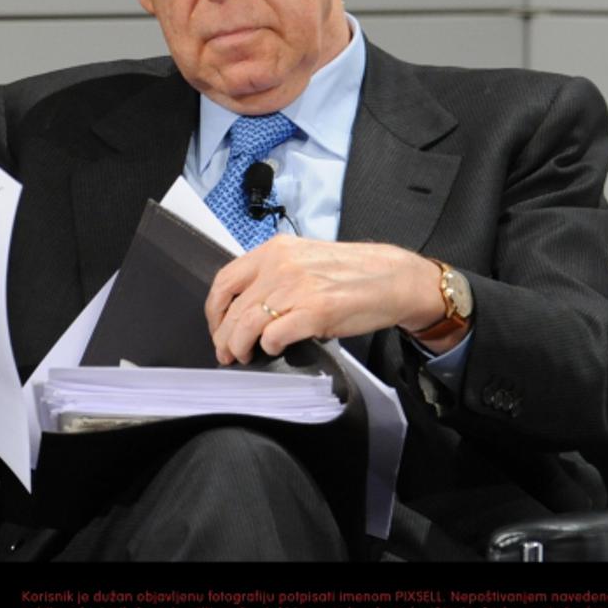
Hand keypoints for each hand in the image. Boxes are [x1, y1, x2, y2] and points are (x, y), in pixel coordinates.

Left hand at [203, 236, 452, 364]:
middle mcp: (281, 265)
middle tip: (226, 352)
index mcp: (275, 250)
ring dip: (239, 346)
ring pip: (246, 325)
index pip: (225, 280)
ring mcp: (297, 288)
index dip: (214, 310)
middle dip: (223, 336)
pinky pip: (274, 336)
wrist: (392, 278)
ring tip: (243, 356)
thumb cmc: (351, 272)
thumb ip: (273, 275)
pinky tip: (274, 348)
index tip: (217, 326)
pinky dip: (268, 346)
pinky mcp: (315, 312)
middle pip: (232, 308)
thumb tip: (245, 306)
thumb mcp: (303, 259)